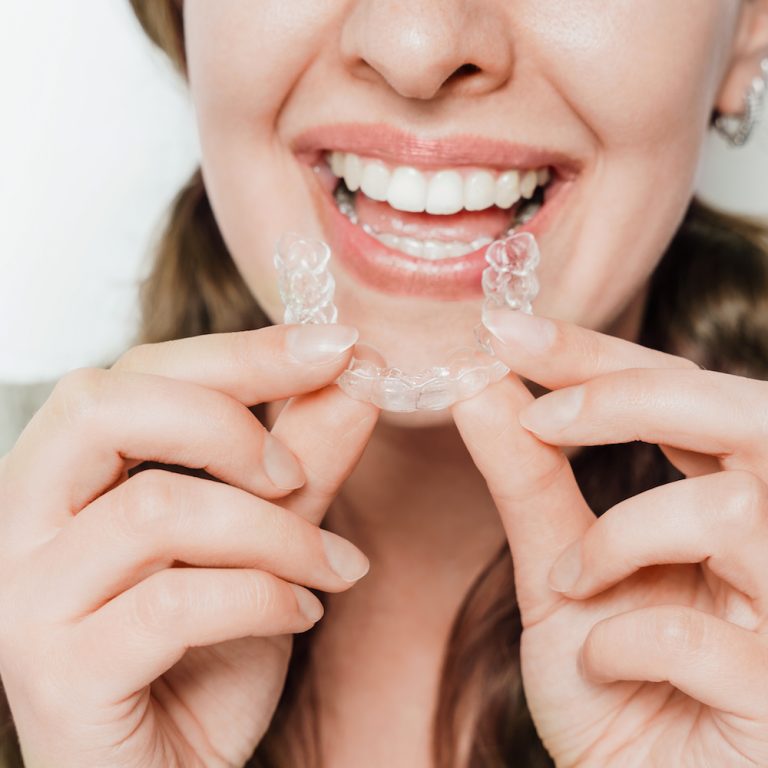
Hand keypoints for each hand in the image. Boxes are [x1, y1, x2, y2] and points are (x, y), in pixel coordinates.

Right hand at [0, 324, 377, 767]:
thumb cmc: (206, 653)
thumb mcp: (267, 538)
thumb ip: (305, 454)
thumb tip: (356, 375)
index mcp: (67, 474)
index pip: (138, 371)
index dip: (243, 352)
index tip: (337, 346)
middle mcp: (23, 523)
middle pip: (105, 406)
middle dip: (229, 422)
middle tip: (296, 474)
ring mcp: (28, 599)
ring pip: (156, 508)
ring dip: (275, 531)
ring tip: (332, 565)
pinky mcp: (57, 673)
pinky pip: (174, 602)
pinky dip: (262, 597)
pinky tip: (304, 614)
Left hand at [453, 308, 767, 766]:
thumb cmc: (615, 692)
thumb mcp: (560, 577)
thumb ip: (529, 483)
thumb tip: (479, 384)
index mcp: (735, 504)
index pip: (684, 394)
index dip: (601, 354)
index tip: (510, 330)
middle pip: (749, 415)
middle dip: (633, 397)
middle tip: (543, 414)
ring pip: (737, 512)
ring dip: (620, 538)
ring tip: (570, 584)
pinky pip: (705, 641)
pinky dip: (625, 642)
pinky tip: (604, 666)